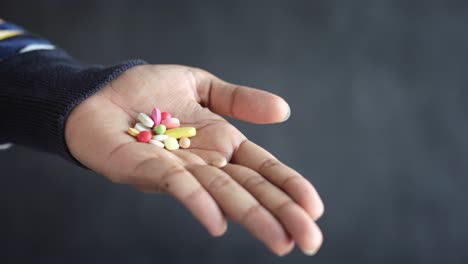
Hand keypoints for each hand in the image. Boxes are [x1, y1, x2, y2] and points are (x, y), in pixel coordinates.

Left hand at [65, 65, 323, 255]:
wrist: (100, 92)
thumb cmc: (147, 90)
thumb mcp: (201, 86)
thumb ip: (240, 99)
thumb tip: (284, 110)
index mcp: (223, 144)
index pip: (264, 169)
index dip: (289, 186)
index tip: (315, 209)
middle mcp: (206, 163)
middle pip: (250, 189)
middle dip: (282, 214)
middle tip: (311, 241)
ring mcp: (179, 171)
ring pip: (222, 194)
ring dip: (252, 217)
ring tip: (281, 240)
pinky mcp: (147, 170)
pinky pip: (178, 186)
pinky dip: (198, 202)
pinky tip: (219, 221)